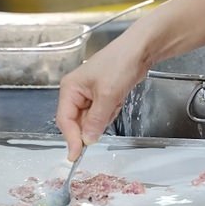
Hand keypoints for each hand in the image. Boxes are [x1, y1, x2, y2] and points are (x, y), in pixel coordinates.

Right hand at [55, 40, 147, 160]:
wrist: (140, 50)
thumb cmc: (120, 63)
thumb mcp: (107, 95)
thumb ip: (96, 120)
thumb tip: (87, 140)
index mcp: (70, 88)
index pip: (65, 120)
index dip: (71, 138)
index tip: (76, 155)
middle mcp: (76, 92)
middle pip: (77, 122)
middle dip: (93, 124)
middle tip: (107, 116)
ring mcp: (89, 95)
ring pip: (91, 120)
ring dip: (105, 116)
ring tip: (116, 99)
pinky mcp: (101, 96)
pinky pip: (102, 114)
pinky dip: (111, 111)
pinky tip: (119, 98)